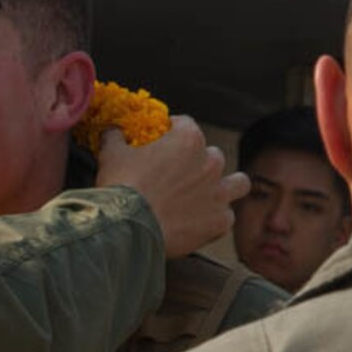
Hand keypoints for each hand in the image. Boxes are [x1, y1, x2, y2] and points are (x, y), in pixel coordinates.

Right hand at [95, 116, 248, 257]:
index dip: (171, 132)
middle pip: (212, 154)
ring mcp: (219, 193)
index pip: (185, 125)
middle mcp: (211, 162)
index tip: (160, 141)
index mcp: (188, 139)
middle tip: (178, 174)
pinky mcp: (219, 221)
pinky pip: (226, 217)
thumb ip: (115, 137)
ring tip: (209, 194)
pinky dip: (215, 218)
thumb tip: (112, 130)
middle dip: (198, 162)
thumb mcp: (111, 154)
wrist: (128, 227)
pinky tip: (198, 222)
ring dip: (227, 186)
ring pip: (240, 183)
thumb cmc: (121, 185)